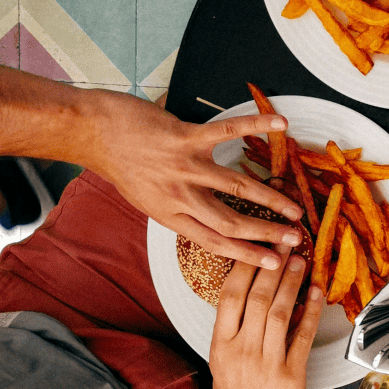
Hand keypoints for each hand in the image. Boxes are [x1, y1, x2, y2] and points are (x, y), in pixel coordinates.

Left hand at [85, 89, 303, 268]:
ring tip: (295, 207)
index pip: (214, 242)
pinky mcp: (185, 137)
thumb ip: (179, 209)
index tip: (273, 263)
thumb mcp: (147, 199)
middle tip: (295, 238)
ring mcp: (184, 166)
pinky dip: (256, 125)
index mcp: (170, 215)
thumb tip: (210, 219)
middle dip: (267, 233)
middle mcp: (179, 195)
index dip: (247, 254)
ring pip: (236, 187)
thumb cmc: (121, 164)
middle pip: (231, 221)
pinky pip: (227, 131)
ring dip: (271, 199)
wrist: (93, 133)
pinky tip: (281, 124)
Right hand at [209, 245, 323, 388]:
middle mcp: (242, 350)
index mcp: (221, 344)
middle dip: (273, 268)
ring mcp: (267, 363)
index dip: (246, 267)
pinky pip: (303, 336)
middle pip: (258, 299)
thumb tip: (260, 287)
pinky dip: (312, 312)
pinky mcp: (291, 375)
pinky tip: (317, 293)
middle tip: (285, 245)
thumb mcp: (224, 356)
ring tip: (301, 262)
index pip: (230, 296)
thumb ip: (237, 324)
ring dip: (292, 284)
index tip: (258, 246)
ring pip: (281, 313)